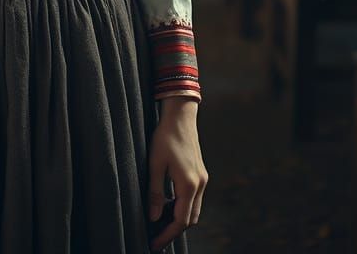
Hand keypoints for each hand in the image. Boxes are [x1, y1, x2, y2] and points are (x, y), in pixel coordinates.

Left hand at [148, 98, 207, 251]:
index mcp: (189, 185)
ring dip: (179, 219)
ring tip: (159, 223)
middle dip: (173, 231)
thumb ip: (155, 192)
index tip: (154, 244)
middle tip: (155, 237)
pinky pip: (194, 199)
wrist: (180, 116)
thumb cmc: (165, 137)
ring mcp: (202, 179)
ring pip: (193, 210)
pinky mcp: (200, 173)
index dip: (167, 235)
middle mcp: (200, 185)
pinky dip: (182, 207)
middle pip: (190, 219)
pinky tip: (168, 204)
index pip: (180, 221)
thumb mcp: (155, 164)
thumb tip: (154, 218)